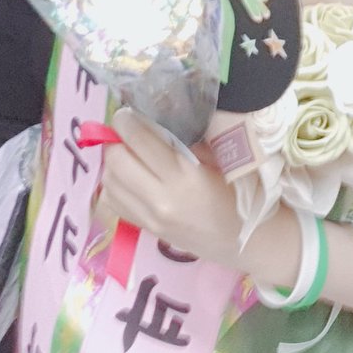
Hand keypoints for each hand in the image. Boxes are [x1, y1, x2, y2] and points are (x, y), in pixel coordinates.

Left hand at [100, 109, 241, 265]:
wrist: (244, 240)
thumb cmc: (237, 193)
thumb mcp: (219, 159)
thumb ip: (186, 141)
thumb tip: (155, 121)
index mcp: (183, 176)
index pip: (140, 141)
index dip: (126, 121)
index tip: (126, 112)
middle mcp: (160, 198)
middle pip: (116, 161)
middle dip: (114, 140)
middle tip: (124, 131)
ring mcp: (150, 218)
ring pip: (108, 182)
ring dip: (112, 162)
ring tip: (126, 152)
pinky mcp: (145, 229)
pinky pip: (112, 202)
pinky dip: (113, 184)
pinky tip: (127, 177)